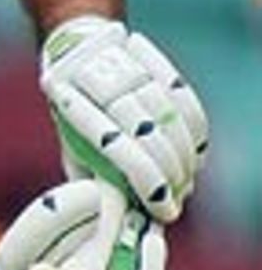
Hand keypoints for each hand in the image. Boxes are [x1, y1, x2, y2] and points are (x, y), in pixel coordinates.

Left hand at [39, 16, 208, 222]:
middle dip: (169, 174)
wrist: (77, 57)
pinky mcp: (150, 63)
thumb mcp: (73, 152)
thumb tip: (118, 212)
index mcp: (75, 110)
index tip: (164, 210)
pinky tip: (197, 156)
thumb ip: (90, 180)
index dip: (148, 184)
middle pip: (150, 136)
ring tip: (186, 183)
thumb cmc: (74, 120)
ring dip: (184, 156)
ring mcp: (128, 71)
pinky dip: (195, 129)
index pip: (120, 152)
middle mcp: (103, 86)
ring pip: (170, 117)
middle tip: (176, 201)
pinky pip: (184, 96)